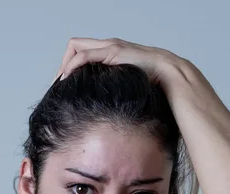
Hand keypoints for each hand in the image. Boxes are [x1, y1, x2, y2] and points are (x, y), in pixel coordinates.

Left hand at [53, 37, 183, 86]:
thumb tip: (106, 111)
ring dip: (65, 64)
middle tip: (59, 83)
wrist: (169, 76)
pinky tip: (68, 79)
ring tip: (61, 82)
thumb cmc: (153, 84)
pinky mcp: (112, 51)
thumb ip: (116, 91)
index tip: (66, 84)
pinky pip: (83, 55)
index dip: (71, 65)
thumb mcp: (128, 87)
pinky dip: (72, 66)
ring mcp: (110, 47)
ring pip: (76, 47)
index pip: (83, 52)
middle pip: (75, 46)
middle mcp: (109, 46)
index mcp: (112, 53)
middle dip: (64, 63)